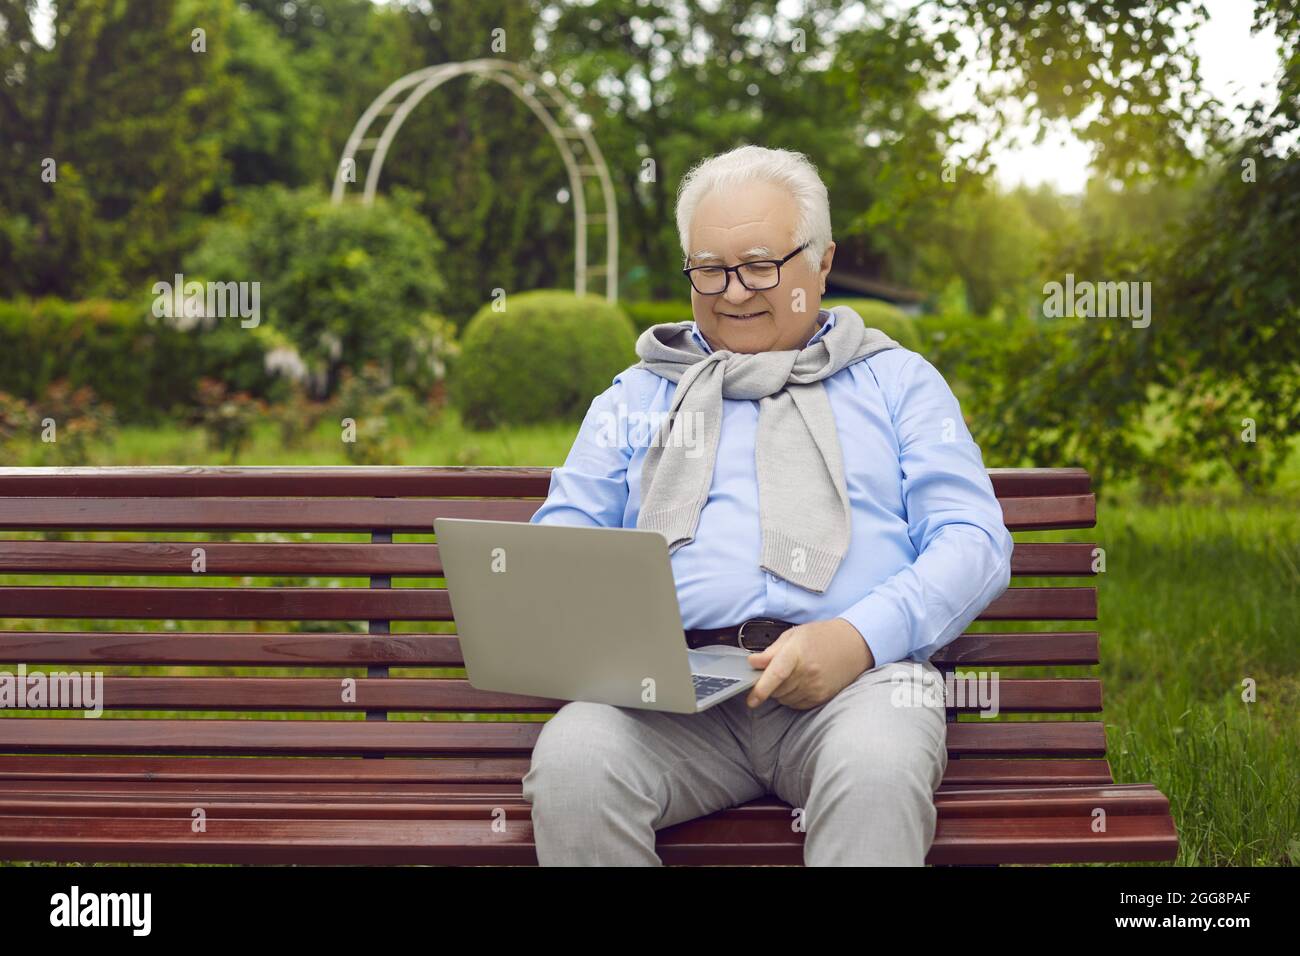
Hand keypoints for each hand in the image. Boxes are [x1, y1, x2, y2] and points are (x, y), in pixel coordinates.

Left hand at [745, 617, 875, 709]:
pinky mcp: (822, 697)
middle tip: (775, 673)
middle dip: (769, 686)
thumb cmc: (821, 637)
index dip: (760, 689)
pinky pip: (797, 704)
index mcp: (797, 653)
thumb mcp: (793, 635)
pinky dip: (791, 697)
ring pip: (785, 699)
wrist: (852, 645)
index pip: (775, 675)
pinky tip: (798, 683)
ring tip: (791, 675)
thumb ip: (771, 651)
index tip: (751, 699)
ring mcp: (816, 687)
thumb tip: (753, 662)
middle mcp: (807, 672)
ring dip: (780, 692)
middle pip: (777, 690)